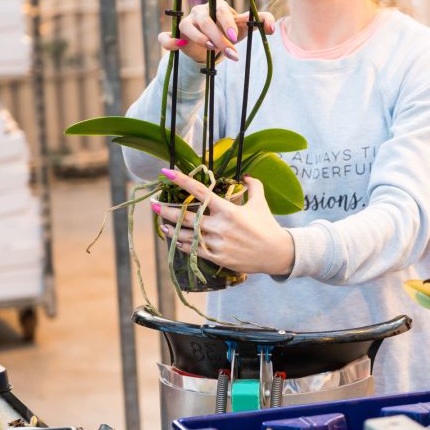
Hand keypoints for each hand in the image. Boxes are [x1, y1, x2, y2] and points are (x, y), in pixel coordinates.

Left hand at [153, 168, 294, 276]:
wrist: (276, 253)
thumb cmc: (268, 226)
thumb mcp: (261, 204)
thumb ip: (254, 187)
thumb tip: (247, 175)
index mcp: (229, 210)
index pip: (201, 192)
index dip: (182, 181)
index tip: (167, 173)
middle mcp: (220, 226)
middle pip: (186, 217)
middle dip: (166, 211)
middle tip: (152, 204)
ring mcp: (218, 243)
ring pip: (187, 236)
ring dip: (171, 230)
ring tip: (160, 225)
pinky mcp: (218, 257)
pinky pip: (195, 251)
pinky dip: (183, 245)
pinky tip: (175, 241)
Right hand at [157, 0, 275, 64]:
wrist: (212, 48)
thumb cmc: (230, 33)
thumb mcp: (245, 29)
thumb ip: (260, 23)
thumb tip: (272, 28)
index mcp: (218, 6)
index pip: (222, 11)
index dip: (228, 23)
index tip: (235, 38)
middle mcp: (201, 12)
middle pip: (206, 20)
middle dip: (218, 37)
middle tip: (230, 53)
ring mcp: (186, 23)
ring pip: (188, 26)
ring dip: (199, 38)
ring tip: (211, 49)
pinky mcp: (176, 36)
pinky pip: (166, 37)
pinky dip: (170, 41)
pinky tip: (178, 46)